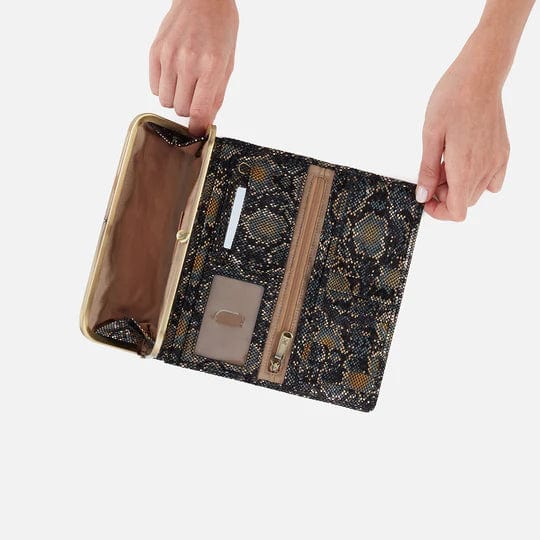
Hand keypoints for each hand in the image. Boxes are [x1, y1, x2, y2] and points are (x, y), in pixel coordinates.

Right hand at [149, 0, 238, 135]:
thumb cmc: (219, 27)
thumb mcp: (228, 63)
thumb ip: (217, 94)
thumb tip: (207, 120)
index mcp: (211, 67)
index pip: (199, 112)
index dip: (197, 128)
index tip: (196, 132)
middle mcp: (188, 63)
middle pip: (181, 110)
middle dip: (189, 109)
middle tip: (195, 96)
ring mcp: (169, 56)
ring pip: (166, 102)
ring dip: (175, 99)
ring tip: (184, 83)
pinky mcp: (155, 52)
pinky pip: (154, 87)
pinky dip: (163, 88)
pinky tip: (174, 75)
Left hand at [416, 29, 510, 220]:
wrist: (479, 75)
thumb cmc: (453, 99)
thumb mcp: (429, 136)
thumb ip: (427, 170)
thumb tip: (423, 195)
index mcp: (465, 168)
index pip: (457, 212)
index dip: (439, 211)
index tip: (427, 198)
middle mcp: (485, 168)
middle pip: (465, 202)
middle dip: (445, 195)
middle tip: (431, 173)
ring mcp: (497, 160)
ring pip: (478, 191)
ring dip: (459, 186)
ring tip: (445, 162)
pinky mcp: (503, 151)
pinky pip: (493, 179)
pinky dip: (477, 178)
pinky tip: (465, 161)